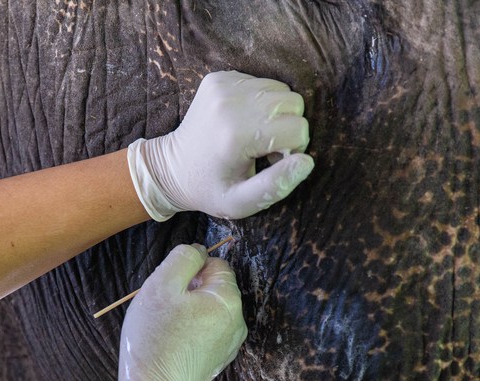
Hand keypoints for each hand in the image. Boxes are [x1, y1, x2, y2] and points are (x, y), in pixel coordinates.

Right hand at [107, 244, 246, 380]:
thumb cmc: (154, 337)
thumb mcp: (161, 284)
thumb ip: (183, 258)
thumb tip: (197, 250)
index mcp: (228, 299)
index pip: (216, 263)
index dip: (190, 268)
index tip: (169, 285)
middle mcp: (237, 321)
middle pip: (214, 288)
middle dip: (189, 290)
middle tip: (164, 306)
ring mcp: (230, 344)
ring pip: (208, 310)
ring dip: (188, 310)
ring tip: (165, 326)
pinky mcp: (218, 361)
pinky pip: (206, 332)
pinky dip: (190, 331)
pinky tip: (170, 342)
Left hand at [128, 70, 314, 220]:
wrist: (172, 169)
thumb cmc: (211, 189)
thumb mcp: (242, 203)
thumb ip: (277, 186)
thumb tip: (307, 161)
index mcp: (237, 134)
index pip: (298, 128)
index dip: (292, 149)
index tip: (270, 162)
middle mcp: (229, 102)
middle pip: (293, 102)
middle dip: (288, 127)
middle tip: (264, 148)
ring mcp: (222, 85)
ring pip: (280, 89)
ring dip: (275, 113)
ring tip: (254, 135)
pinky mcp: (218, 77)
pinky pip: (260, 82)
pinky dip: (259, 101)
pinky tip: (241, 121)